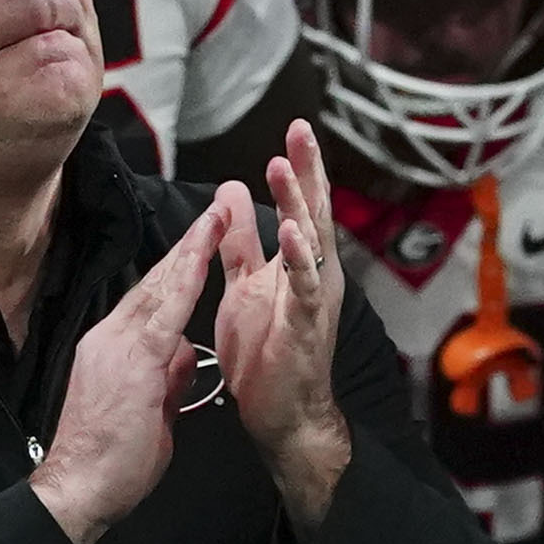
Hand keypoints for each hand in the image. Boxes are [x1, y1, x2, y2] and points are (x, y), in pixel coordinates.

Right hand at [30, 202, 227, 543]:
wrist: (78, 489)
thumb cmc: (109, 460)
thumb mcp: (149, 411)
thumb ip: (166, 378)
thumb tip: (183, 355)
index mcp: (112, 347)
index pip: (150, 298)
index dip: (177, 266)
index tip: (199, 239)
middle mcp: (110, 336)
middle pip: (154, 281)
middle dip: (187, 245)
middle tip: (215, 210)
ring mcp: (116, 345)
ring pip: (160, 286)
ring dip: (190, 250)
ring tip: (216, 217)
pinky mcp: (130, 360)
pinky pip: (165, 311)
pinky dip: (186, 280)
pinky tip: (203, 255)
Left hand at [213, 120, 349, 525]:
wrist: (282, 414)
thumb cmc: (266, 353)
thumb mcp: (246, 285)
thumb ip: (241, 241)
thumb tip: (230, 192)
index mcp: (297, 263)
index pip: (298, 205)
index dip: (297, 168)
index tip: (293, 129)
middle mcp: (313, 274)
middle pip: (311, 211)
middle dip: (307, 170)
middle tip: (300, 129)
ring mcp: (313, 299)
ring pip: (310, 241)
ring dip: (298, 202)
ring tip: (286, 166)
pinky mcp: (306, 326)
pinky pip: (304, 287)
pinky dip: (299, 258)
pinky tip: (290, 232)